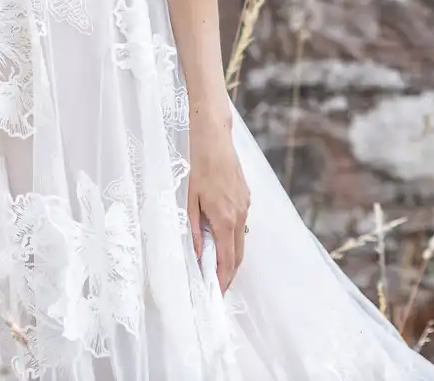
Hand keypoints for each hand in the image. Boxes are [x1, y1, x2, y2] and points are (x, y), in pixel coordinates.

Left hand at [186, 117, 249, 292]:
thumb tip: (197, 256)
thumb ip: (194, 231)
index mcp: (224, 218)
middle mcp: (239, 214)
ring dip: (231, 255)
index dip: (223, 280)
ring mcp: (245, 205)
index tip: (217, 293)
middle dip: (229, 273)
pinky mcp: (245, 197)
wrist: (213, 139)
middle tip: (217, 286)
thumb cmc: (197, 167)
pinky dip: (232, 237)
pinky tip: (219, 237)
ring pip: (241, 239)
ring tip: (215, 265)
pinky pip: (241, 224)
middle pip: (238, 254)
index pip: (227, 259)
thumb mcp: (188, 201)